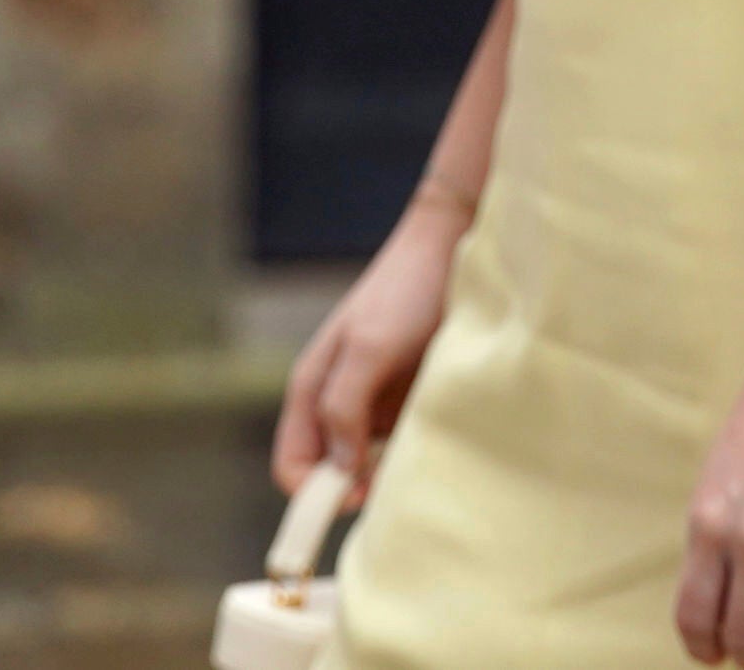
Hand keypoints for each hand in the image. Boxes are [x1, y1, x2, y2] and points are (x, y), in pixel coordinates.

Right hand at [270, 186, 472, 503]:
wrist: (451, 246)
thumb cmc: (404, 291)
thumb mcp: (370, 347)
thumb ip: (345, 406)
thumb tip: (340, 471)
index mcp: (312, 390)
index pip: (293, 467)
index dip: (315, 493)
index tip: (358, 497)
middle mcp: (338, 402)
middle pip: (332, 474)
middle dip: (356, 490)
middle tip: (397, 484)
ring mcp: (374, 402)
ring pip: (371, 465)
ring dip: (390, 473)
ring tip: (423, 456)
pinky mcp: (408, 399)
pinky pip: (403, 446)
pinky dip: (415, 454)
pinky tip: (439, 442)